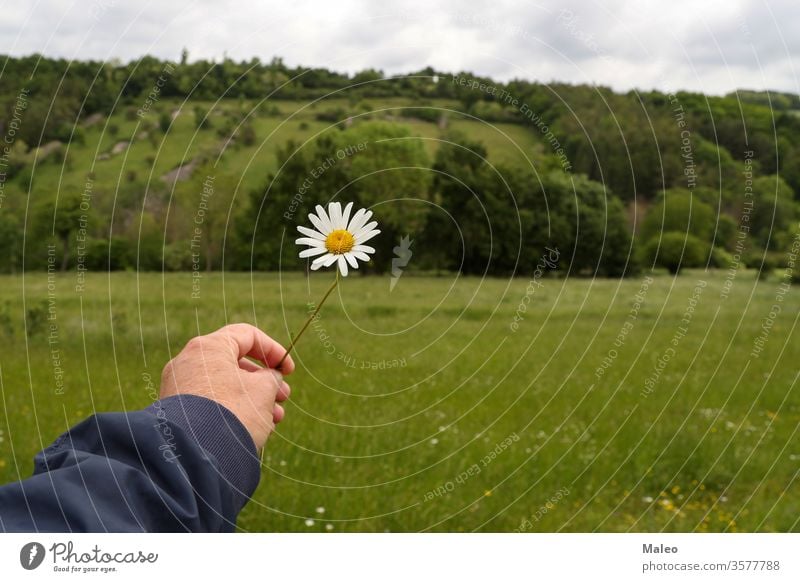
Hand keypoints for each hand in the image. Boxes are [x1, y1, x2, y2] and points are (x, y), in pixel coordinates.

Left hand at [159, 323, 293, 449]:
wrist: (196, 456)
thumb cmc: (234, 414)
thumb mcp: (263, 390)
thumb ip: (271, 377)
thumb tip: (268, 379)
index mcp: (209, 347)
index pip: (247, 335)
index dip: (273, 350)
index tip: (289, 370)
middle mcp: (189, 362)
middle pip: (236, 363)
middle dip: (265, 380)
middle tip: (283, 397)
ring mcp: (179, 387)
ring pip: (225, 386)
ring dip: (254, 398)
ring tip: (275, 419)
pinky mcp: (177, 411)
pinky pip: (211, 402)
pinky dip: (234, 409)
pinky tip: (255, 428)